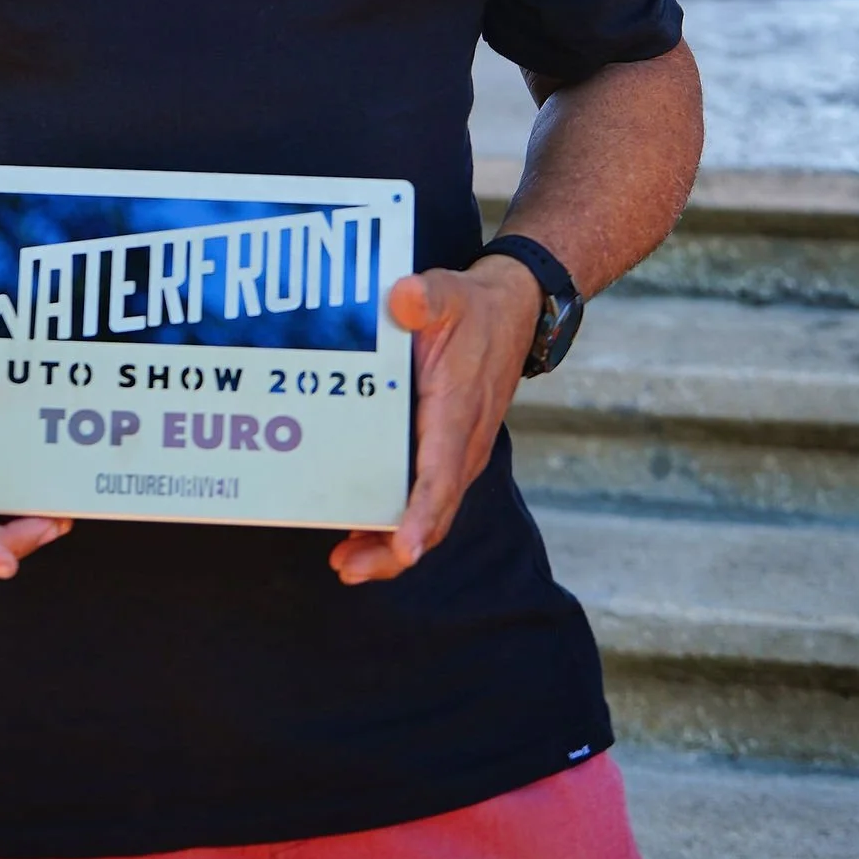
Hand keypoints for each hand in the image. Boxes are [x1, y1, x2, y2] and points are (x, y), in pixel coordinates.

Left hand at [328, 259, 535, 585]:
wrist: (513, 312)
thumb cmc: (473, 309)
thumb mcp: (447, 292)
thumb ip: (425, 296)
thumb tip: (404, 298)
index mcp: (458, 413)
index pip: (441, 475)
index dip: (419, 514)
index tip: (402, 547)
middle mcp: (463, 446)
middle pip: (433, 516)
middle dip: (392, 550)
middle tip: (346, 566)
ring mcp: (459, 455)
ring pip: (430, 517)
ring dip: (391, 546)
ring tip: (346, 562)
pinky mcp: (450, 454)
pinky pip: (427, 502)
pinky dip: (397, 525)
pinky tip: (362, 532)